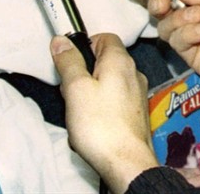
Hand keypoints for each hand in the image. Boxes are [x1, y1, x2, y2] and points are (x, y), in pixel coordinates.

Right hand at [52, 32, 159, 193]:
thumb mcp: (76, 88)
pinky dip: (101, 106)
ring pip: (109, 81)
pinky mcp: (137, 112)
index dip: (85, 44)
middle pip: (105, 60)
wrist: (126, 161)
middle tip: (71, 91)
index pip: (105, 37)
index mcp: (120, 61)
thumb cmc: (101, 125)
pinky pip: (115, 99)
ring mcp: (137, 93)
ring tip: (80, 111)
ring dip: (91, 91)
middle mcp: (134, 73)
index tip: (70, 61)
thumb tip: (61, 40)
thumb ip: (69, 62)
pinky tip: (92, 123)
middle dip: (84, 72)